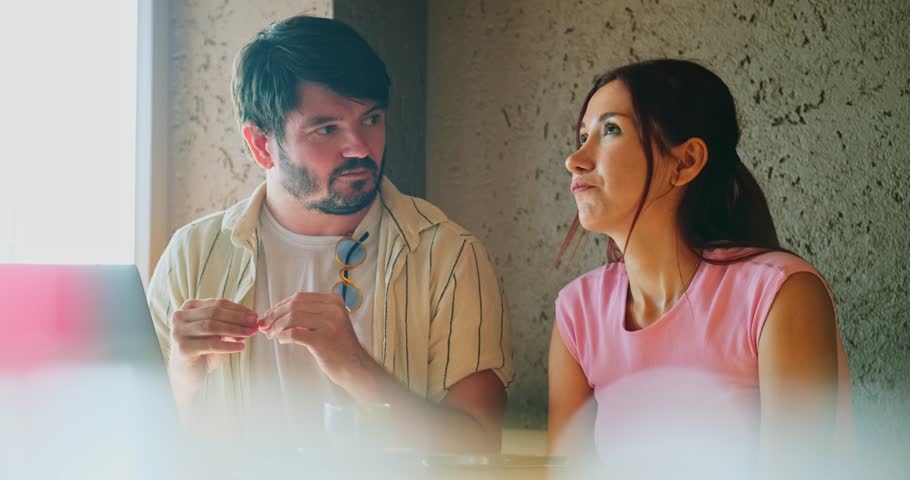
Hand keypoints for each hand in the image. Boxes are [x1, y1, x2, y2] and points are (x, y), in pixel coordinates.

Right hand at [169, 298, 258, 387]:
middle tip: (254, 323)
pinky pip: (210, 344)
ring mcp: (179, 332)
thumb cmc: (205, 350)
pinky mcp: (183, 348)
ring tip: (250, 333)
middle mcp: (180, 316)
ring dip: (234, 329)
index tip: (254, 315)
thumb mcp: (219, 333)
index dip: (238, 309)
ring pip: (211, 326)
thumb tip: (252, 319)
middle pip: (214, 313)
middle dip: (238, 318)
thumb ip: (231, 324)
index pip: (217, 304)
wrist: (188, 373)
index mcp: (189, 307)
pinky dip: (228, 345)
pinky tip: (241, 347)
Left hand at [260, 292, 375, 391]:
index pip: (300, 297)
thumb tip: (275, 313)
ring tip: (272, 335)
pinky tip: (281, 340)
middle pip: (294, 306)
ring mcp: (329, 324)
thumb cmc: (338, 346)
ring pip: (292, 318)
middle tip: (265, 326)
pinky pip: (294, 334)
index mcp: (334, 301)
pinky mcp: (323, 340)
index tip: (270, 314)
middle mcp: (333, 310)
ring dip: (277, 327)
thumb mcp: (328, 322)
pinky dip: (283, 336)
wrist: (355, 367)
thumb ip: (309, 314)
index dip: (280, 305)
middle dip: (275, 315)